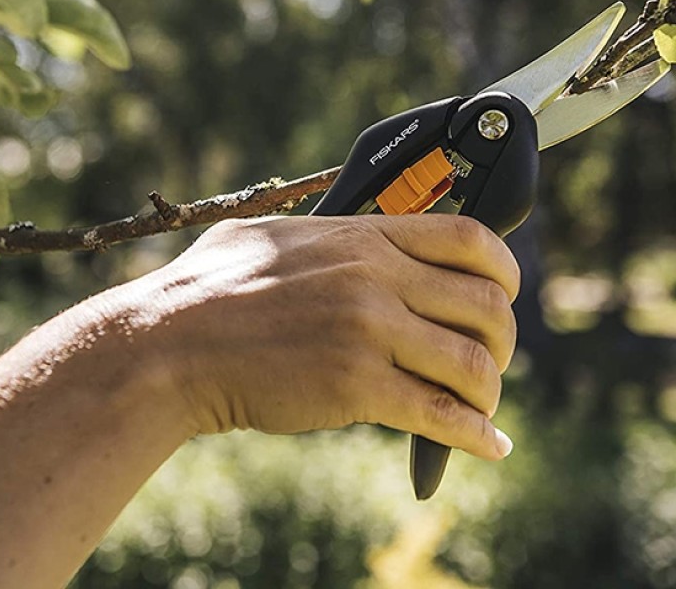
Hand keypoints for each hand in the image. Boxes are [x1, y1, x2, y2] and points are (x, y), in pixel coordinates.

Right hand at [141, 214, 519, 459]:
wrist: (169, 342)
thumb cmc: (211, 286)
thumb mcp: (275, 236)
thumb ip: (327, 231)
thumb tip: (352, 230)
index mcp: (364, 236)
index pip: (470, 237)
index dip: (504, 268)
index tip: (506, 291)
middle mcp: (376, 277)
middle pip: (485, 304)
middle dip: (503, 338)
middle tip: (492, 358)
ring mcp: (368, 330)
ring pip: (471, 363)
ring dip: (490, 392)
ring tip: (482, 407)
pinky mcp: (355, 386)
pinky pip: (439, 414)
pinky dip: (475, 436)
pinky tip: (488, 446)